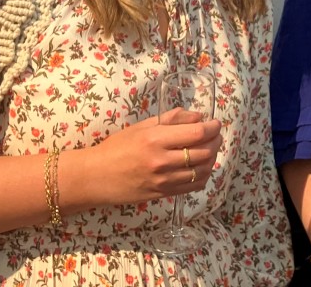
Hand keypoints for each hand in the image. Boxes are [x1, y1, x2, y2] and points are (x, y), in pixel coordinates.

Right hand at [74, 110, 222, 206]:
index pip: (197, 134)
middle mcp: (162, 161)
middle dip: (216, 141)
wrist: (95, 177)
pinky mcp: (163, 194)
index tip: (215, 123)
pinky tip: (201, 167)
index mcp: (156, 139)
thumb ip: (172, 119)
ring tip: (210, 149)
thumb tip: (199, 117)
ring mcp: (164, 181)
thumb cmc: (117, 147)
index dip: (212, 127)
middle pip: (204, 152)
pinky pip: (194, 186)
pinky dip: (204, 176)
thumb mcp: (142, 126)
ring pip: (202, 170)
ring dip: (212, 158)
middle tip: (215, 135)